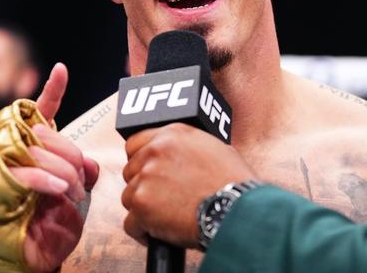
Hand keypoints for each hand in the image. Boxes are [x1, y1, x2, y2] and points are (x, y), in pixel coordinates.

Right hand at [10, 63, 99, 272]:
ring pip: (33, 148)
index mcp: (17, 147)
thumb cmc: (40, 230)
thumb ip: (79, 171)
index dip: (51, 91)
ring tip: (71, 192)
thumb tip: (90, 163)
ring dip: (61, 171)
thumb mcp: (69, 195)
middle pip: (42, 131)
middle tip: (81, 181)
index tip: (62, 70)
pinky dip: (46, 180)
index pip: (34, 113)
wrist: (17, 265)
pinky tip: (59, 191)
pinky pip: (22, 171)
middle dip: (70, 154)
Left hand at [121, 123, 256, 248]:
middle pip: (131, 170)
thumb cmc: (234, 184)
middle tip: (161, 199)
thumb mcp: (214, 148)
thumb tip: (179, 156)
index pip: (136, 142)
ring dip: (143, 208)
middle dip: (143, 186)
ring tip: (165, 217)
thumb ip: (188, 147)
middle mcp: (156, 150)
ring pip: (129, 196)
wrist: (236, 209)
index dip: (140, 160)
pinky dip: (143, 231)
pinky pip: (131, 223)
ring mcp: (146, 176)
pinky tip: (158, 233)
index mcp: (173, 134)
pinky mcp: (142, 204)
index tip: (146, 172)